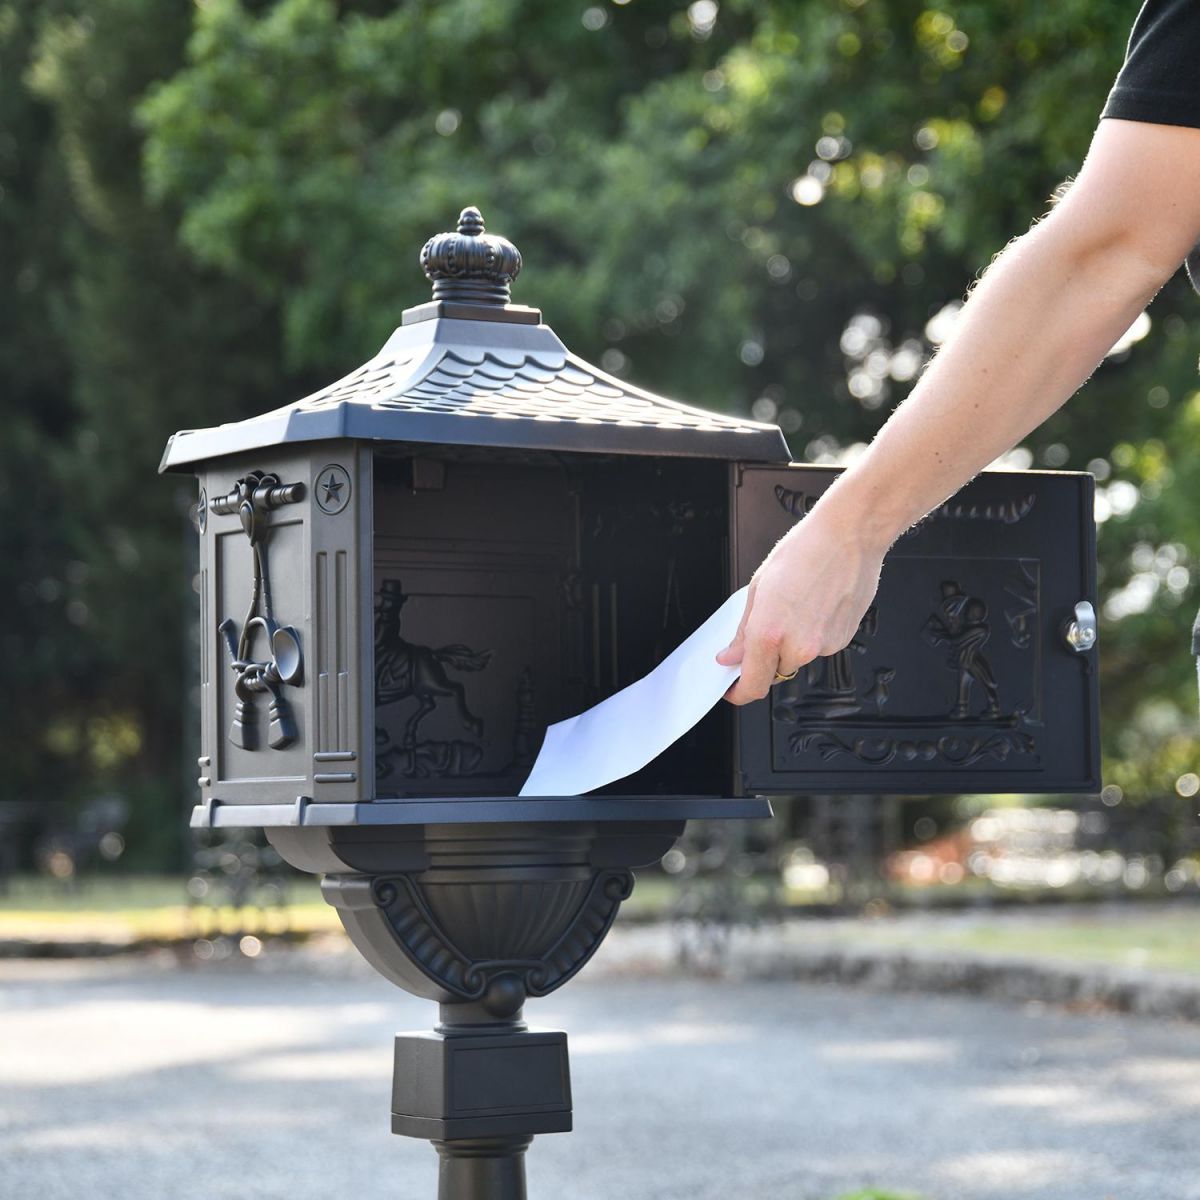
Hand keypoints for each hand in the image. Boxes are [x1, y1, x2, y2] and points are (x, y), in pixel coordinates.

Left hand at [716, 506, 884, 704]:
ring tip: (797, 605)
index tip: (734, 689)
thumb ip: (743, 630)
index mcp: (769, 633)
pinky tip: (816, 605)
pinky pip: (819, 647)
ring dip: (791, 644)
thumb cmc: (805, 551)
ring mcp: (824, 646)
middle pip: (774, 672)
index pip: (753, 684)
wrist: (849, 536)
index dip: (740, 692)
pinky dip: (813, 634)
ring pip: (797, 658)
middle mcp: (798, 646)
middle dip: (766, 658)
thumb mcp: (759, 588)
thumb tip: (731, 655)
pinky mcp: (843, 640)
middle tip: (767, 627)